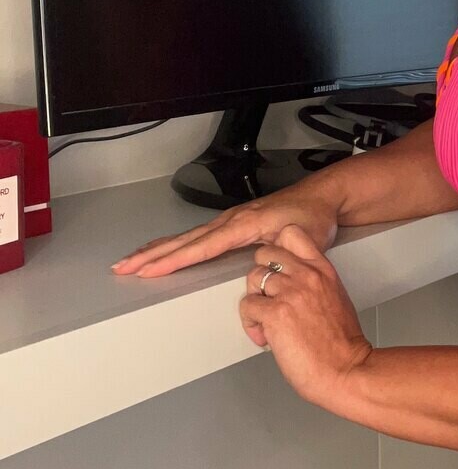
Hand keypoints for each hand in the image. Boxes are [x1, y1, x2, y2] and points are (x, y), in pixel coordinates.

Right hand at [110, 179, 339, 276]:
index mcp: (243, 225)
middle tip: (122, 267)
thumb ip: (281, 255)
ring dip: (158, 249)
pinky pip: (198, 236)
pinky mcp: (234, 224)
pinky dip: (177, 245)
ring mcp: (230, 221)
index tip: (148, 270)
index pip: (201, 247)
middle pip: (183, 241)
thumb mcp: (301, 240)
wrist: (323, 198)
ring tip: (132, 261)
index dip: (173, 260)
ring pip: (186, 238)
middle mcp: (231, 221)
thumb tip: (262, 271)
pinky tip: (168, 251)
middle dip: (151, 255)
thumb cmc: (313, 218)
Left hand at [239, 223, 372, 408]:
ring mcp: (290, 292)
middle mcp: (306, 275)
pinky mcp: (275, 313)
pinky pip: (247, 306)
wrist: (346, 370)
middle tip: (267, 298)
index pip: (291, 234)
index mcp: (323, 270)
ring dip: (255, 302)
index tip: (277, 268)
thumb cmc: (342, 344)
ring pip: (252, 278)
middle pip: (264, 254)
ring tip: (266, 323)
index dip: (277, 248)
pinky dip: (251, 324)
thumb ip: (314, 283)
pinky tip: (265, 338)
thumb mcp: (336, 298)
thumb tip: (288, 283)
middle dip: (261, 275)